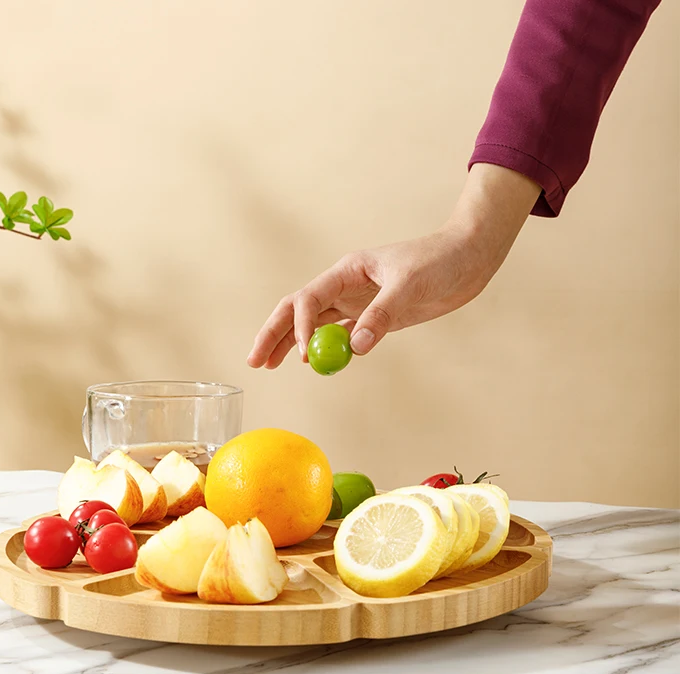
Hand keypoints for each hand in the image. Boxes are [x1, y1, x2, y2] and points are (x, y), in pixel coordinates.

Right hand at [247, 164, 540, 368]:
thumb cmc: (440, 261)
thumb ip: (382, 316)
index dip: (301, 327)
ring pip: (313, 324)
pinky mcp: (372, 316)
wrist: (467, 259)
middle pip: (297, 310)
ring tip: (268, 364)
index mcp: (347, 270)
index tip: (306, 355)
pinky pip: (338, 333)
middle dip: (274, 334)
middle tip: (255, 361)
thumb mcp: (410, 285)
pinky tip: (309, 361)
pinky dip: (321, 347)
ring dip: (290, 343)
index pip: (309, 299)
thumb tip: (356, 346)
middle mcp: (345, 285)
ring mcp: (356, 301)